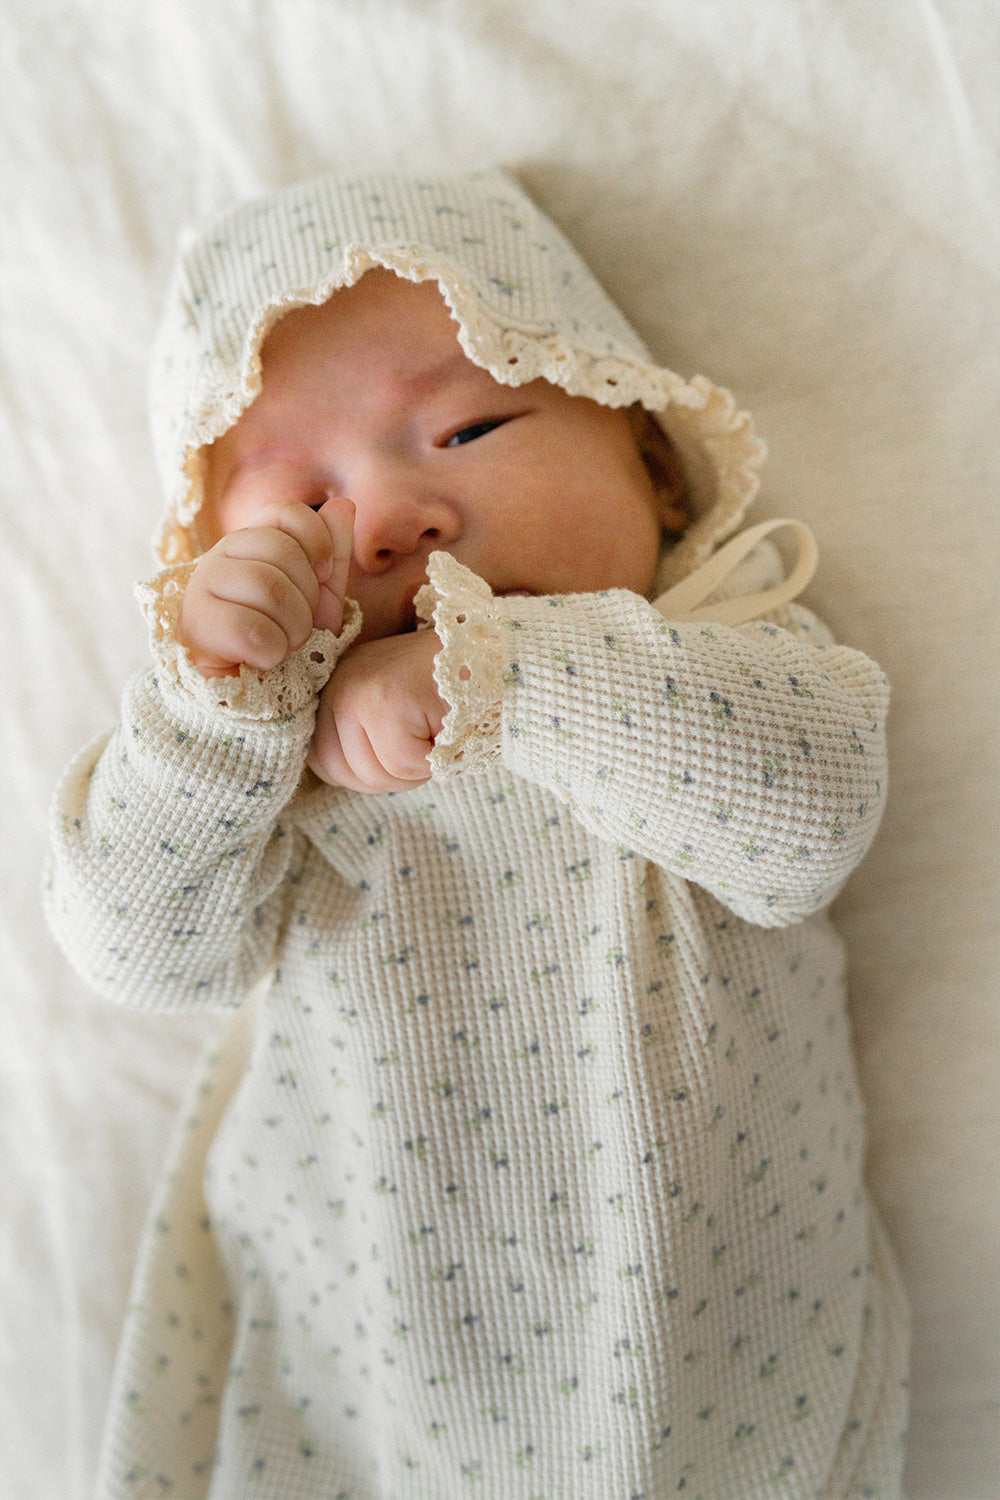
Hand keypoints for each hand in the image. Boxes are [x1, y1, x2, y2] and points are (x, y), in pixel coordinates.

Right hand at [176, 498, 354, 676]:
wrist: (256, 691)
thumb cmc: (285, 638)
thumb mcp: (320, 596)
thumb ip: (331, 552)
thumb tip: (343, 504)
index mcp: (252, 541)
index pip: (287, 512)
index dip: (316, 541)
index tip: (324, 575)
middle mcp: (221, 555)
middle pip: (283, 551)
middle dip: (307, 598)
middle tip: (298, 624)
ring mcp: (201, 587)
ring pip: (268, 588)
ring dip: (293, 629)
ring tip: (283, 644)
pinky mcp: (194, 626)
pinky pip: (250, 628)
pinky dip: (270, 651)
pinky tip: (263, 658)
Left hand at [307, 628, 445, 792]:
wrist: (504, 655)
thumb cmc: (458, 689)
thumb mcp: (401, 707)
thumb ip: (365, 737)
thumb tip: (341, 776)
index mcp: (340, 683)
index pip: (321, 758)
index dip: (362, 774)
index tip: (399, 754)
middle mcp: (341, 681)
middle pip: (340, 771)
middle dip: (388, 776)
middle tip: (424, 744)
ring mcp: (358, 690)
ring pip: (372, 773)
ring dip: (413, 770)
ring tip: (437, 731)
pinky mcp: (384, 702)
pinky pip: (402, 765)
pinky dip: (431, 761)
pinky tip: (447, 728)